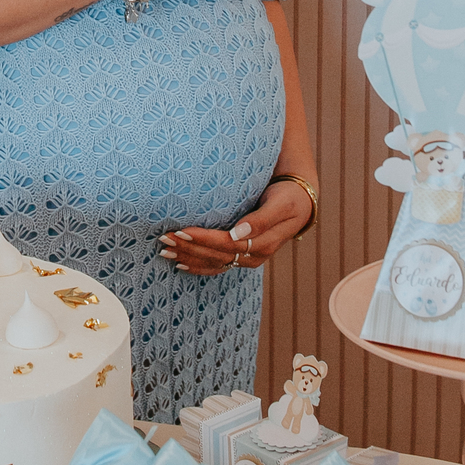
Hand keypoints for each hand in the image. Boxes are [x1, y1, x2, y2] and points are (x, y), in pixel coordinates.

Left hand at [157, 179, 312, 274]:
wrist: (300, 204)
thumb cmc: (288, 198)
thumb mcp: (281, 204)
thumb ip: (262, 219)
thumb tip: (239, 232)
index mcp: (262, 244)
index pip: (226, 245)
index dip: (203, 240)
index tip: (182, 231)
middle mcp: (252, 255)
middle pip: (215, 256)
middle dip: (188, 248)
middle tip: (164, 239)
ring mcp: (246, 258)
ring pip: (213, 263)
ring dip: (188, 258)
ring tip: (165, 252)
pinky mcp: (240, 256)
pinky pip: (217, 266)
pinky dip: (198, 266)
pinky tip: (180, 264)